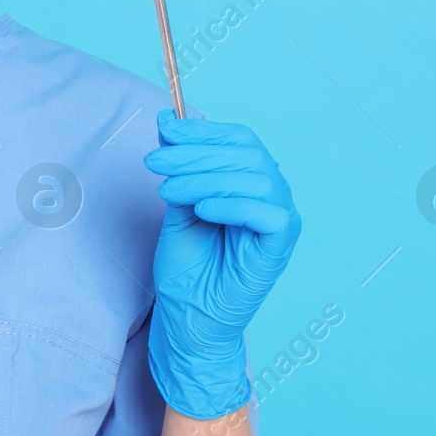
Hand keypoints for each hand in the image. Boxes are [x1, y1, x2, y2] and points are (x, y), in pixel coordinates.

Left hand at [144, 110, 300, 419]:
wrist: (190, 315)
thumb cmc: (187, 262)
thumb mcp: (177, 202)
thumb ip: (179, 165)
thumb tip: (166, 120)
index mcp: (250, 179)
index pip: (238, 138)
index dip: (202, 130)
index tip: (164, 129)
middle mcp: (272, 193)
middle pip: (244, 153)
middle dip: (194, 153)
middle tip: (154, 162)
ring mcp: (280, 218)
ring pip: (253, 178)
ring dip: (204, 177)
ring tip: (168, 191)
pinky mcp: (280, 243)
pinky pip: (266, 211)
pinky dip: (231, 204)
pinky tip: (202, 210)